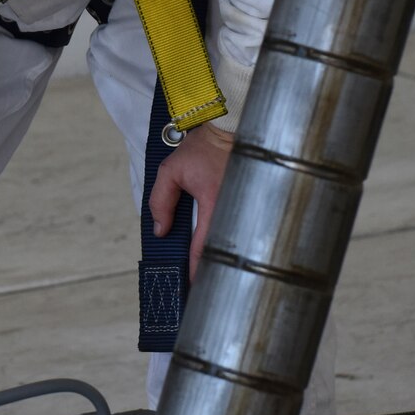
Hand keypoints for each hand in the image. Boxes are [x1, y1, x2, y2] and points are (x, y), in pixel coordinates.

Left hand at [148, 122, 234, 278]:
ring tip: (214, 275)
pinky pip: (241, 231)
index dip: (195, 270)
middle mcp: (235, 208)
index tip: (189, 286)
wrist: (232, 126)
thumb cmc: (203, 147)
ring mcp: (248, 207)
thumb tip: (160, 232)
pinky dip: (233, 243)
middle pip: (222, 251)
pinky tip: (226, 253)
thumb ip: (160, 201)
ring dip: (224, 258)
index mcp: (214, 202)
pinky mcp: (254, 205)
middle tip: (200, 287)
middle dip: (211, 270)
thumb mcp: (171, 170)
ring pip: (236, 244)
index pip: (203, 246)